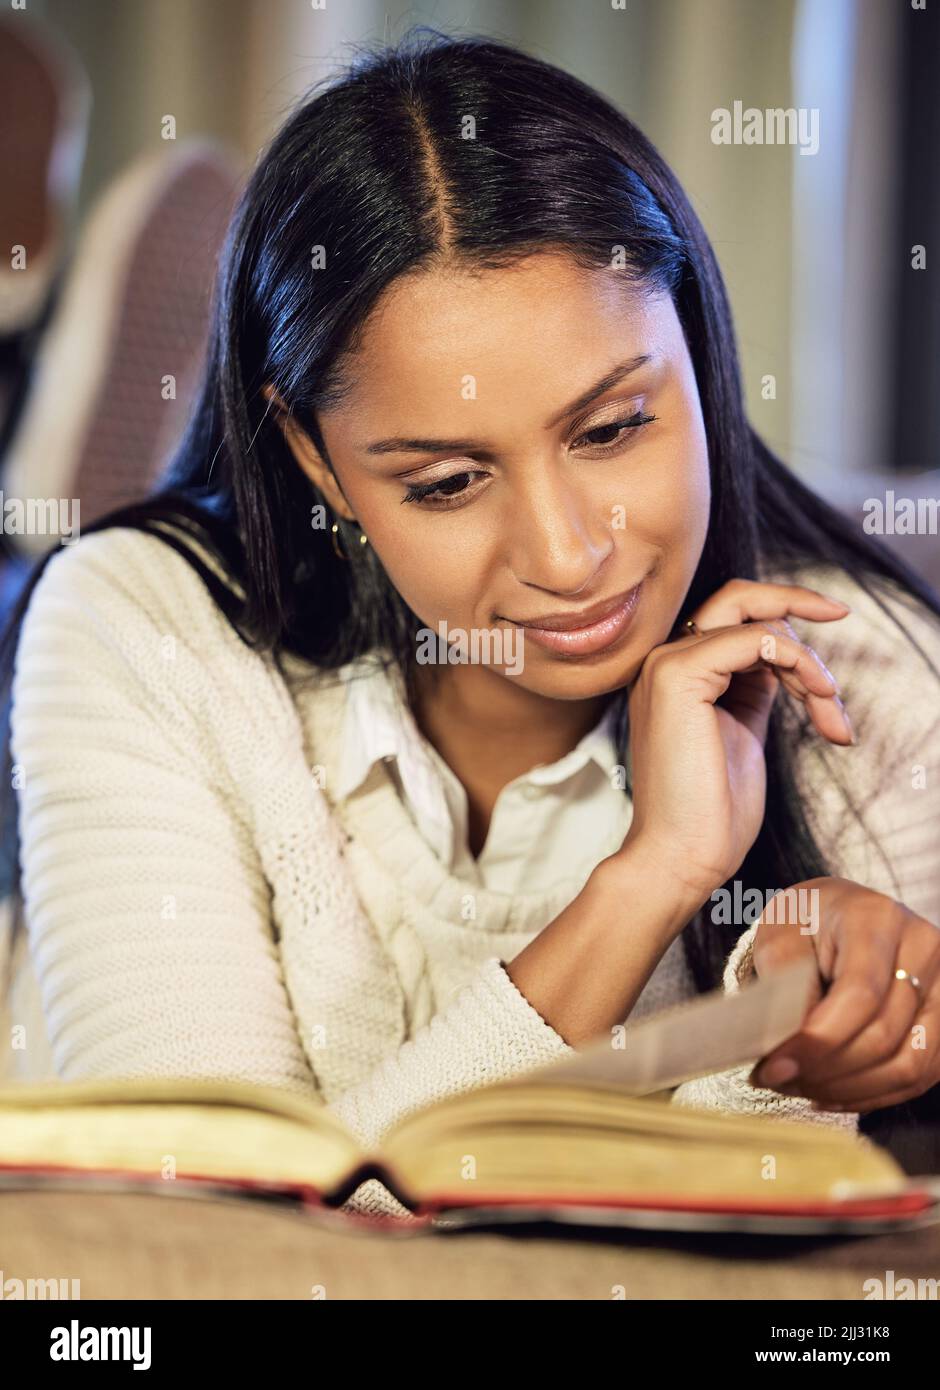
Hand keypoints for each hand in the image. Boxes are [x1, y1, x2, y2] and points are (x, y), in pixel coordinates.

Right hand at [619, 579, 853, 899]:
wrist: (682, 855)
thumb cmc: (711, 812)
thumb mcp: (741, 731)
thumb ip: (753, 689)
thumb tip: (785, 661)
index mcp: (676, 676)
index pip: (733, 621)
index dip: (786, 624)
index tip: (830, 630)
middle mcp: (664, 663)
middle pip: (736, 598)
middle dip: (795, 600)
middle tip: (840, 614)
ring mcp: (667, 666)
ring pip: (753, 619)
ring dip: (808, 659)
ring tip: (829, 706)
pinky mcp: (679, 677)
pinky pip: (755, 641)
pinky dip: (798, 661)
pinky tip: (816, 696)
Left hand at [749, 877, 939, 1113]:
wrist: (836, 912)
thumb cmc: (805, 922)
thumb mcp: (779, 938)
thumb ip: (785, 990)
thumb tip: (790, 1054)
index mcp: (876, 919)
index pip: (860, 994)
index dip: (819, 1041)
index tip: (775, 1067)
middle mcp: (922, 948)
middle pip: (884, 1035)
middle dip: (826, 1071)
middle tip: (776, 1080)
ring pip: (908, 1064)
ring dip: (848, 1089)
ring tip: (800, 1087)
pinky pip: (920, 1074)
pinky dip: (872, 1094)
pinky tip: (829, 1094)